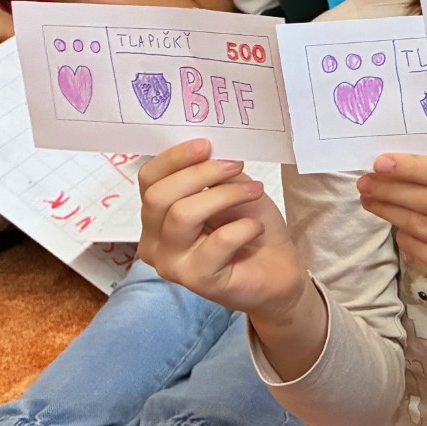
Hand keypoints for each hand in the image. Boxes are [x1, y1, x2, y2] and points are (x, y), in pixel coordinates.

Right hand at [138, 139, 307, 322]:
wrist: (278, 270)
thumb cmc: (250, 227)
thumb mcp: (231, 190)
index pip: (148, 180)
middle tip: (235, 165)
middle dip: (200, 173)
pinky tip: (255, 228)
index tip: (206, 144)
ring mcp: (172, 264)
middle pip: (159, 196)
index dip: (174, 158)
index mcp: (156, 216)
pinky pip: (218, 242)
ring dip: (225, 195)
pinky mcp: (197, 281)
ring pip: (183, 214)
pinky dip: (244, 226)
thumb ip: (213, 173)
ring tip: (256, 190)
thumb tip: (205, 148)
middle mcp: (154, 242)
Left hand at [357, 154, 426, 343]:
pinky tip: (395, 227)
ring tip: (370, 200)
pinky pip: (420, 248)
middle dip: (393, 188)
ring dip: (390, 210)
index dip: (414, 168)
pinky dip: (403, 235)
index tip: (381, 162)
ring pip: (422, 224)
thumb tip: (404, 168)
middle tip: (366, 182)